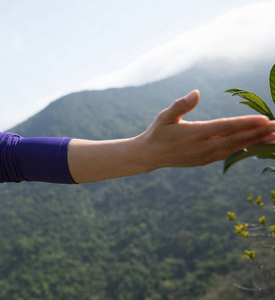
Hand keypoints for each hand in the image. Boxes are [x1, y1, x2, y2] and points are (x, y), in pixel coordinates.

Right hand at [68, 90, 274, 182]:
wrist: (149, 155)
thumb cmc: (157, 132)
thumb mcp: (164, 116)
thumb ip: (181, 105)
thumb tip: (197, 92)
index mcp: (193, 134)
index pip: (225, 128)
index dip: (246, 124)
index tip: (265, 119)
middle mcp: (202, 148)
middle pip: (236, 140)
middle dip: (259, 134)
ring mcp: (204, 157)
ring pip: (235, 149)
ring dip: (256, 143)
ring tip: (274, 137)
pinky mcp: (205, 161)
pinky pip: (228, 154)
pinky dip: (244, 149)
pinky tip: (255, 144)